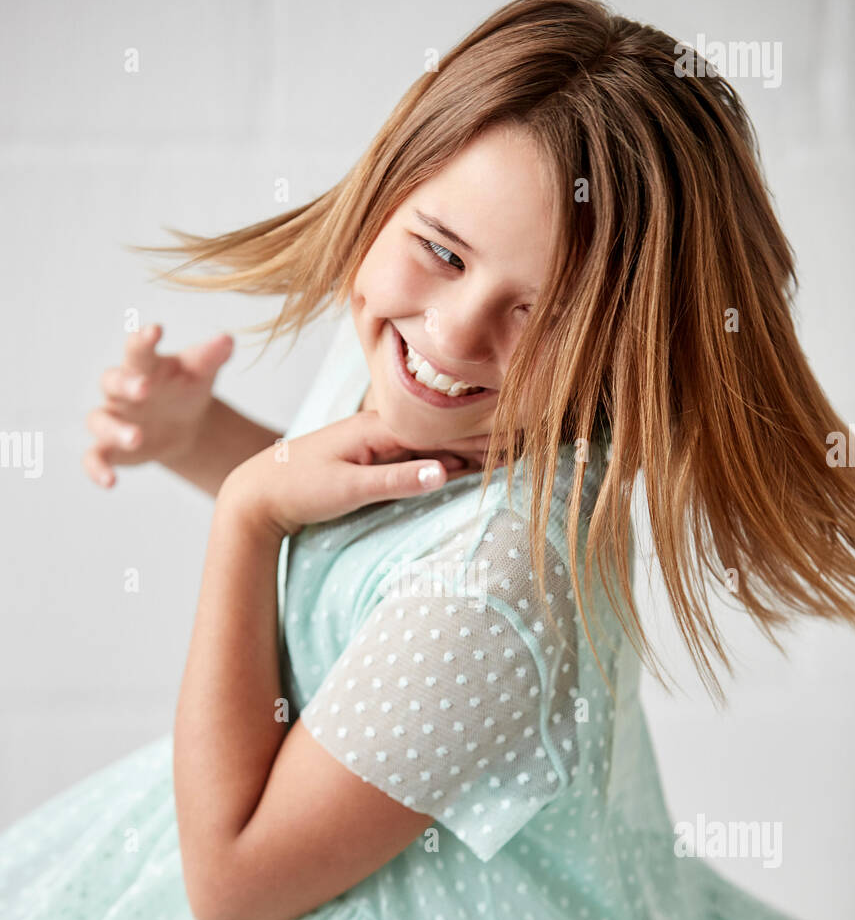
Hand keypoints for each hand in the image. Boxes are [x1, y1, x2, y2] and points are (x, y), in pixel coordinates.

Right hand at [83, 324, 234, 486]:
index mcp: (143, 365)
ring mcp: (113, 418)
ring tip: (137, 438)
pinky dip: (96, 469)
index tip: (155, 331)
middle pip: (112, 381)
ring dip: (115, 430)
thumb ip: (211, 356)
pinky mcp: (111, 448)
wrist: (184, 423)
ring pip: (99, 421)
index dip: (143, 340)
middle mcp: (121, 390)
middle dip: (126, 384)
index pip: (138, 349)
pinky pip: (94, 457)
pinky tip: (110, 482)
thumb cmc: (186, 388)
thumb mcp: (201, 372)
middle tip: (144, 389)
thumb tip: (228, 339)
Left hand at [220, 408, 501, 535]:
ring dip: (469, 446)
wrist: (256, 492)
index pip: (445, 433)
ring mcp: (377, 440)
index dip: (485, 439)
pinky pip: (419, 453)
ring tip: (510, 448)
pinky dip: (446, 457)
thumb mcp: (349, 488)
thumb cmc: (297, 489)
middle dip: (486, 437)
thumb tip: (445, 471)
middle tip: (532, 444)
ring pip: (434, 442)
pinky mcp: (372, 455)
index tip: (523, 445)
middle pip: (445, 432)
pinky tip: (463, 463)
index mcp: (380, 428)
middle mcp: (382, 426)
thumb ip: (397, 480)